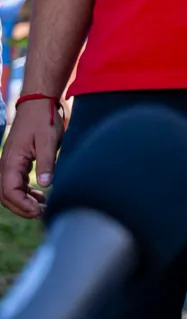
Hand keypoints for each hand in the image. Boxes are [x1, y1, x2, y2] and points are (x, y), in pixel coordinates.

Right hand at [0, 98, 62, 217]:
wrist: (39, 104)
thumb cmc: (44, 120)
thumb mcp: (48, 140)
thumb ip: (46, 163)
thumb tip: (46, 185)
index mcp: (11, 161)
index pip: (9, 191)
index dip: (22, 205)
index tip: (39, 211)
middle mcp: (6, 164)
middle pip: (6, 195)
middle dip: (22, 208)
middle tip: (41, 214)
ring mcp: (10, 164)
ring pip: (10, 191)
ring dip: (23, 201)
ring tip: (41, 208)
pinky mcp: (17, 162)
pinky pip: (16, 183)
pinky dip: (25, 193)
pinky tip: (40, 197)